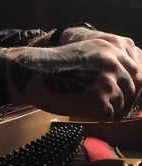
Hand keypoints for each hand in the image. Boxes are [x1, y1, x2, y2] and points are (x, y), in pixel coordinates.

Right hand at [7, 39, 141, 120]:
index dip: (131, 85)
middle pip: (131, 89)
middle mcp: (113, 62)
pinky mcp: (100, 100)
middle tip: (104, 106)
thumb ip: (109, 62)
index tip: (124, 95)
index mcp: (110, 48)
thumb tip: (132, 81)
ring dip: (108, 109)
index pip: (136, 71)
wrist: (34, 74)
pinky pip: (109, 116)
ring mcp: (108, 81)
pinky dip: (98, 117)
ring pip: (121, 104)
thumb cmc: (56, 66)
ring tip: (88, 106)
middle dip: (122, 100)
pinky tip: (82, 110)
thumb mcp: (87, 53)